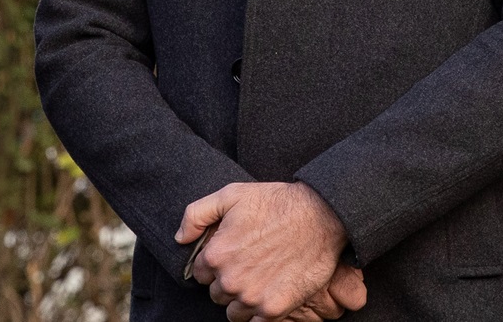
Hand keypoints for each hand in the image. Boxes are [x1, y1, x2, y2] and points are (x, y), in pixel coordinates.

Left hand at [177, 181, 350, 319]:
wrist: (321, 215)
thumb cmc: (277, 203)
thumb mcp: (231, 194)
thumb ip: (196, 214)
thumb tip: (181, 238)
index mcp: (216, 255)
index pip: (201, 274)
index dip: (217, 264)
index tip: (234, 255)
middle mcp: (230, 280)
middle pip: (217, 294)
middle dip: (229, 282)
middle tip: (250, 265)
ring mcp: (252, 297)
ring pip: (234, 312)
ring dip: (243, 300)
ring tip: (261, 279)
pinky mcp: (274, 309)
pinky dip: (259, 313)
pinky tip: (270, 295)